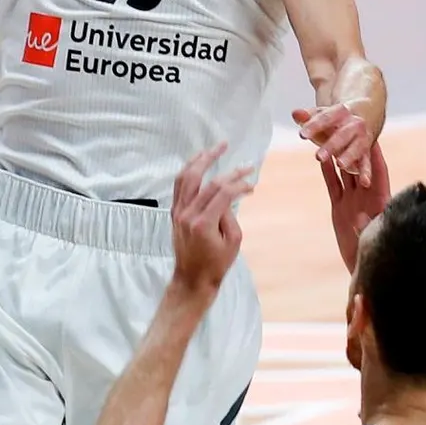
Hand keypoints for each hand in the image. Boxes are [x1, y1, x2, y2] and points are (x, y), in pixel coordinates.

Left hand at [170, 144, 255, 290]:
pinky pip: (179, 186)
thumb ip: (230, 215)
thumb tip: (227, 196)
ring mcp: (178, 212)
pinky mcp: (174, 213)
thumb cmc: (216, 264)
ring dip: (198, 160)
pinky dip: (188, 171)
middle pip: (204, 180)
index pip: (222, 193)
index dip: (238, 184)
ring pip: (185, 178)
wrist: (192, 279)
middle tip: (227, 146)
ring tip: (210, 149)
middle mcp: (187, 214)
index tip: (251, 184)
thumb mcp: (233, 241)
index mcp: (203, 223)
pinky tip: (197, 163)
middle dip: (217, 161)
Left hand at [291, 104, 373, 185]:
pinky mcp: (367, 152)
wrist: (365, 115)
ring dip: (349, 157)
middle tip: (318, 156)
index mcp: (341, 112)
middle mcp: (355, 124)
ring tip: (340, 164)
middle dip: (331, 145)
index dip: (314, 126)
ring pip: (357, 148)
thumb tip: (295, 113)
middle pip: (342, 134)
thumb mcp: (322, 115)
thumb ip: (307, 117)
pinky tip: (365, 181)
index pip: (326, 117)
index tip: (302, 135)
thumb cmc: (336, 119)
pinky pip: (367, 162)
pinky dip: (366, 172)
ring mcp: (363, 138)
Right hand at [322, 141, 390, 273]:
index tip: (370, 135)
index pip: (379, 171)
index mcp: (381, 200)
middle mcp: (367, 196)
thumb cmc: (375, 254)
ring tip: (330, 135)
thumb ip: (367, 228)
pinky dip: (328, 172)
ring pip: (344, 172)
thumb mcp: (374, 240)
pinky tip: (321, 157)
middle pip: (360, 166)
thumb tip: (361, 217)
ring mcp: (353, 200)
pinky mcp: (340, 208)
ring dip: (337, 155)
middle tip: (347, 127)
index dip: (374, 154)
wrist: (364, 268)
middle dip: (353, 147)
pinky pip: (334, 185)